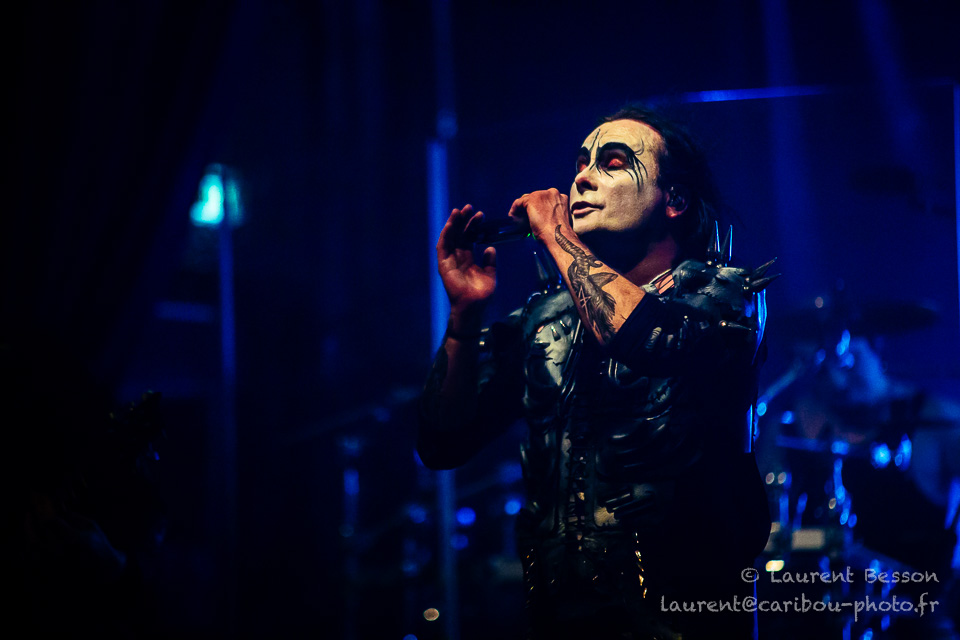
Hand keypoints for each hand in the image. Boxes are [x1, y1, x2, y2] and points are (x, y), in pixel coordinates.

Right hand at [436, 204, 496, 326]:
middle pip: (459, 234)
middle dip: (464, 221)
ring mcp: (450, 260)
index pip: (469, 238)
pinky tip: (451, 224)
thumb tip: (490, 247)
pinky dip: (446, 234)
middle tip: (470, 207)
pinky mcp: (443, 264)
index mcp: (468, 259)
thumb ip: (490, 261)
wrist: (473, 307)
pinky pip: (443, 246)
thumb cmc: (482, 295)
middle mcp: (458, 257)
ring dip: (454, 223)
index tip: (481, 215)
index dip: (474, 226)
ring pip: (450, 237)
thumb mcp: (491, 275)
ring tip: (460, 211)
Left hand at [507, 189, 569, 243]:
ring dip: (521, 208)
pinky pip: (518, 202)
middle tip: (524, 217)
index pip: (545, 199)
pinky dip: (514, 209)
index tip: (533, 214)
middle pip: (536, 197)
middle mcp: (553, 193)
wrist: (559, 236)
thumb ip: (551, 214)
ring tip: (518, 218)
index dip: (538, 207)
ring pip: (527, 199)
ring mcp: (542, 195)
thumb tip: (541, 219)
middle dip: (530, 206)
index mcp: (561, 198)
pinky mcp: (532, 200)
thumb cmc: (560, 234)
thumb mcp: (558, 220)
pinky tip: (513, 216)